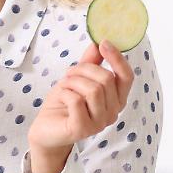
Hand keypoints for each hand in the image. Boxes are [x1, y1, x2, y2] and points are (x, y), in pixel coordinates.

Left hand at [26, 40, 134, 172]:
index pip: (127, 77)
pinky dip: (65, 93)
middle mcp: (112, 113)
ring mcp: (99, 124)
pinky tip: (61, 98)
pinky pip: (76, 100)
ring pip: (93, 89)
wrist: (45, 128)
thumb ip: (90, 62)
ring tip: (65, 86)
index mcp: (116, 99)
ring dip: (73, 81)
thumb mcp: (77, 78)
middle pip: (106, 79)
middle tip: (69, 75)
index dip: (117, 58)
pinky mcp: (82, 129)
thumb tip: (98, 43)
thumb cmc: (63, 104)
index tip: (103, 42)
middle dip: (83, 69)